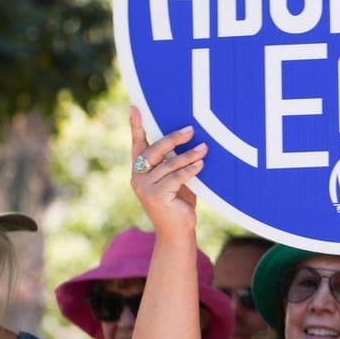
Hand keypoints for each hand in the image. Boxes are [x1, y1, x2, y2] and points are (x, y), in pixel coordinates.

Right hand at [129, 112, 206, 237]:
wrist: (177, 231)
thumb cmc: (179, 202)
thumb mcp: (175, 178)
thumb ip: (174, 162)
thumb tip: (189, 138)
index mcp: (140, 170)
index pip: (138, 144)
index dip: (137, 126)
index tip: (135, 107)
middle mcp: (138, 177)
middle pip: (153, 151)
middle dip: (172, 138)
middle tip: (191, 130)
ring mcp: (144, 187)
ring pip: (168, 165)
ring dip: (188, 155)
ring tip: (204, 148)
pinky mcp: (155, 197)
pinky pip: (174, 178)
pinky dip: (189, 170)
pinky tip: (201, 164)